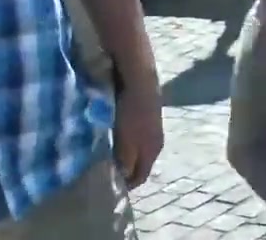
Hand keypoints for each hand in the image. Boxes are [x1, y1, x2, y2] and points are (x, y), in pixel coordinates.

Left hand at [113, 73, 163, 187]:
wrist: (139, 79)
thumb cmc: (131, 113)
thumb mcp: (126, 141)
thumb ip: (125, 161)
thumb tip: (123, 178)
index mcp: (153, 151)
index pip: (141, 177)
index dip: (127, 185)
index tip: (111, 187)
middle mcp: (157, 142)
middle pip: (141, 163)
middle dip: (127, 168)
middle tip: (108, 168)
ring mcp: (154, 126)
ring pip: (140, 148)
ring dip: (127, 153)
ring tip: (109, 152)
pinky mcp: (149, 113)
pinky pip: (138, 134)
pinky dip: (128, 139)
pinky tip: (117, 133)